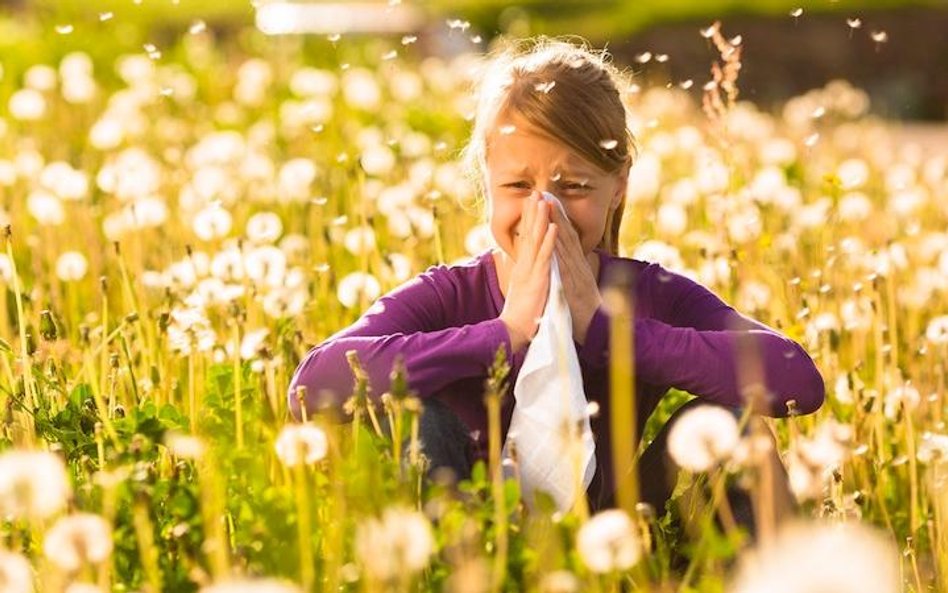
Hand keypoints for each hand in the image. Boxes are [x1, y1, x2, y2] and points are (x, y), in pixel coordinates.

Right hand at [498, 191, 557, 352]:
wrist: (513, 332)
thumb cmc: (521, 315)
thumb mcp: (524, 291)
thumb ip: (526, 278)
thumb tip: (526, 270)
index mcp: (523, 268)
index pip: (526, 239)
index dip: (529, 220)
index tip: (532, 203)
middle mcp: (525, 266)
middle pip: (529, 234)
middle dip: (532, 212)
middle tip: (535, 192)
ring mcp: (530, 272)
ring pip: (536, 240)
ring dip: (540, 219)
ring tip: (543, 200)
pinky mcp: (538, 280)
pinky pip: (545, 257)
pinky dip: (549, 241)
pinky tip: (553, 227)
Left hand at [548, 198, 602, 344]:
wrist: (597, 331)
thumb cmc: (585, 312)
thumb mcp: (577, 288)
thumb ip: (572, 273)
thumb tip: (566, 262)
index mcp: (577, 266)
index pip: (567, 238)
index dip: (558, 219)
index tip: (549, 201)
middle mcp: (578, 266)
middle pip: (566, 235)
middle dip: (556, 214)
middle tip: (546, 193)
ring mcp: (577, 274)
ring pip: (566, 245)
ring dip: (557, 225)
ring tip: (548, 206)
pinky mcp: (574, 286)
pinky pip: (565, 265)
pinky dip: (559, 250)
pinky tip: (553, 237)